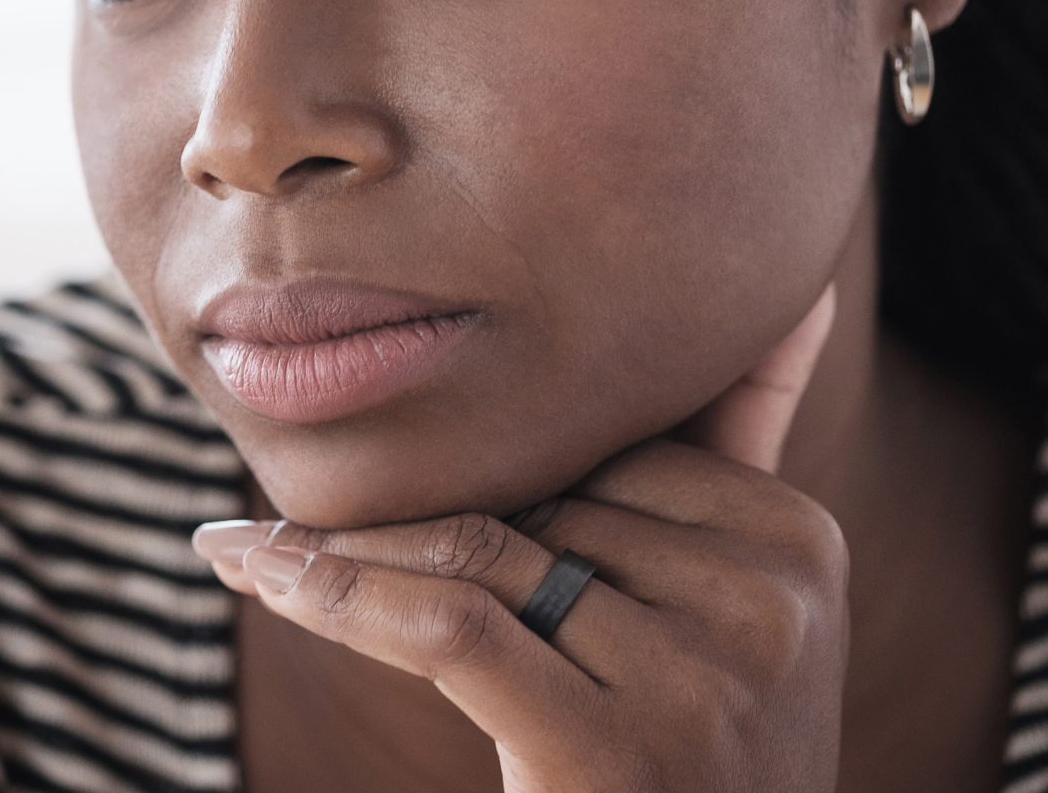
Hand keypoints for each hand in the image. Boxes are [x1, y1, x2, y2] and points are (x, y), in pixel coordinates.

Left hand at [195, 286, 846, 792]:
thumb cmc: (687, 759)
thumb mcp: (731, 606)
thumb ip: (734, 454)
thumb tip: (786, 299)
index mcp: (796, 537)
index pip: (598, 449)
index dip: (485, 462)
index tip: (378, 460)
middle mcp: (769, 600)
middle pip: (535, 499)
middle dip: (410, 512)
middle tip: (275, 518)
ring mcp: (708, 679)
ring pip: (476, 550)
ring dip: (347, 551)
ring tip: (252, 549)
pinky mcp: (626, 754)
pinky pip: (449, 625)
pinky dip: (338, 594)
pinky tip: (256, 569)